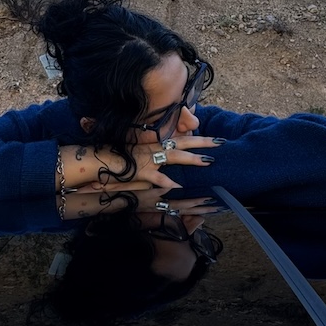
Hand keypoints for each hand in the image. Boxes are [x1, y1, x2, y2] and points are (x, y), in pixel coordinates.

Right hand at [93, 134, 220, 194]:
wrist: (105, 161)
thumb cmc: (124, 158)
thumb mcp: (144, 153)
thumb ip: (160, 156)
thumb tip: (176, 162)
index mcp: (158, 145)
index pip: (182, 139)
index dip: (199, 139)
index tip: (216, 139)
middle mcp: (156, 149)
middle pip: (183, 143)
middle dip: (202, 142)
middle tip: (220, 142)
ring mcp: (149, 159)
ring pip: (173, 156)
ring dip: (190, 158)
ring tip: (207, 161)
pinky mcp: (142, 172)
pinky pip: (156, 177)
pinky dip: (166, 181)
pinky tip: (178, 186)